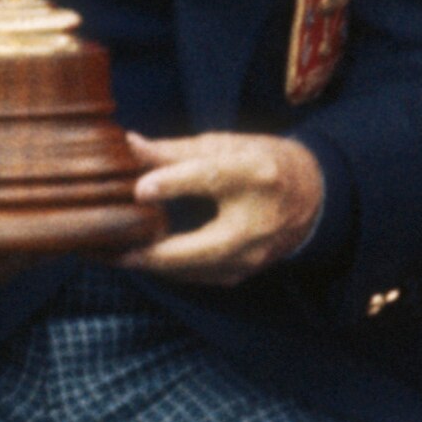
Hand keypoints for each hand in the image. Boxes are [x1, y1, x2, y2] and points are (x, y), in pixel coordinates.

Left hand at [124, 130, 326, 284]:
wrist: (313, 197)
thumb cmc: (262, 162)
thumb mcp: (224, 146)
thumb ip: (174, 151)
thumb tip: (128, 145)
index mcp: (255, 174)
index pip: (211, 179)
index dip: (173, 184)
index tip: (138, 189)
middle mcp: (257, 222)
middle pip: (198, 248)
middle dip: (150, 253)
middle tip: (109, 249)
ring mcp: (252, 255)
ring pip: (191, 270)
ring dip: (151, 264)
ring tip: (113, 255)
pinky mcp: (243, 273)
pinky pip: (197, 276)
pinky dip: (168, 268)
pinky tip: (142, 258)